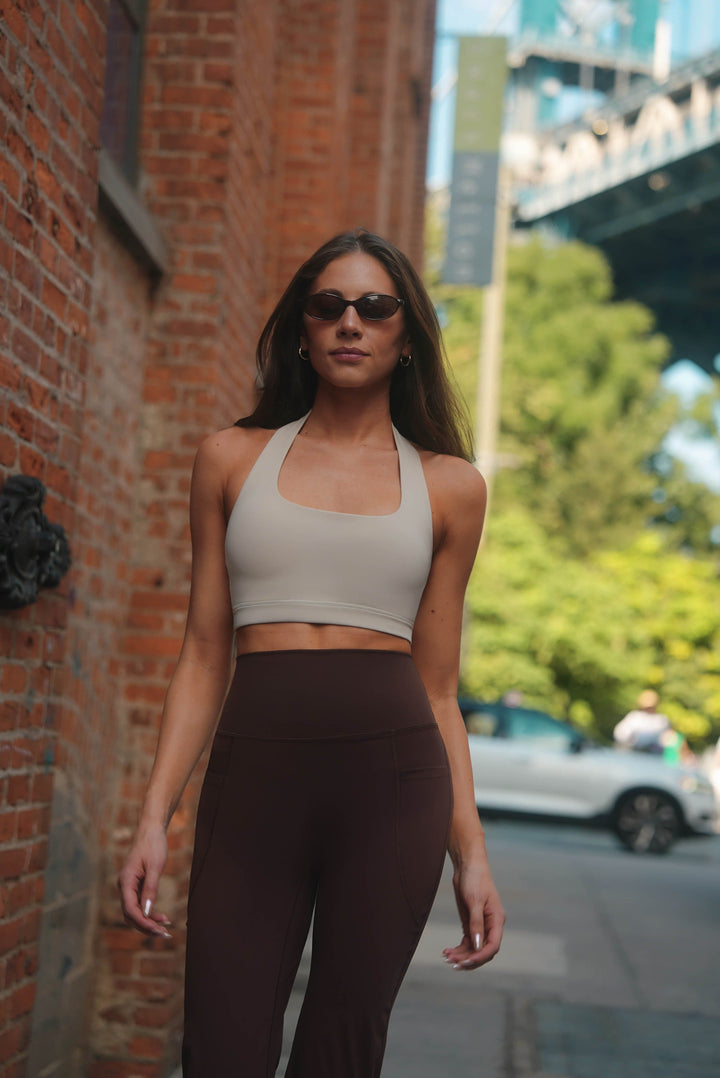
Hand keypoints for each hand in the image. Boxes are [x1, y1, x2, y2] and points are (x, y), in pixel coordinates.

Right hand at [118, 824, 172, 937]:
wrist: (151, 830)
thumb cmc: (153, 845)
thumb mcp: (154, 867)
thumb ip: (150, 889)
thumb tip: (148, 912)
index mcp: (125, 881)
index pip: (130, 909)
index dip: (143, 922)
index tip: (158, 930)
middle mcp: (124, 886)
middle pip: (131, 915)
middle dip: (146, 926)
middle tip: (165, 934)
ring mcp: (128, 887)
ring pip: (134, 912)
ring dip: (148, 922)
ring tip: (165, 928)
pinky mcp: (135, 886)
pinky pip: (139, 905)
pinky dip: (149, 913)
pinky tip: (162, 918)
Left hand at [443, 856, 504, 970]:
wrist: (468, 866)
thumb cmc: (475, 879)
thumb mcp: (474, 901)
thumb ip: (476, 924)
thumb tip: (478, 947)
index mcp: (497, 920)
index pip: (493, 945)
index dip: (481, 956)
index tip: (466, 961)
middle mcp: (491, 926)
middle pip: (483, 951)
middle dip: (469, 959)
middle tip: (453, 964)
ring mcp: (481, 926)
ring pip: (474, 949)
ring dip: (462, 955)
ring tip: (446, 958)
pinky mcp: (471, 924)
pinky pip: (467, 942)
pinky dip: (458, 949)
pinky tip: (447, 951)